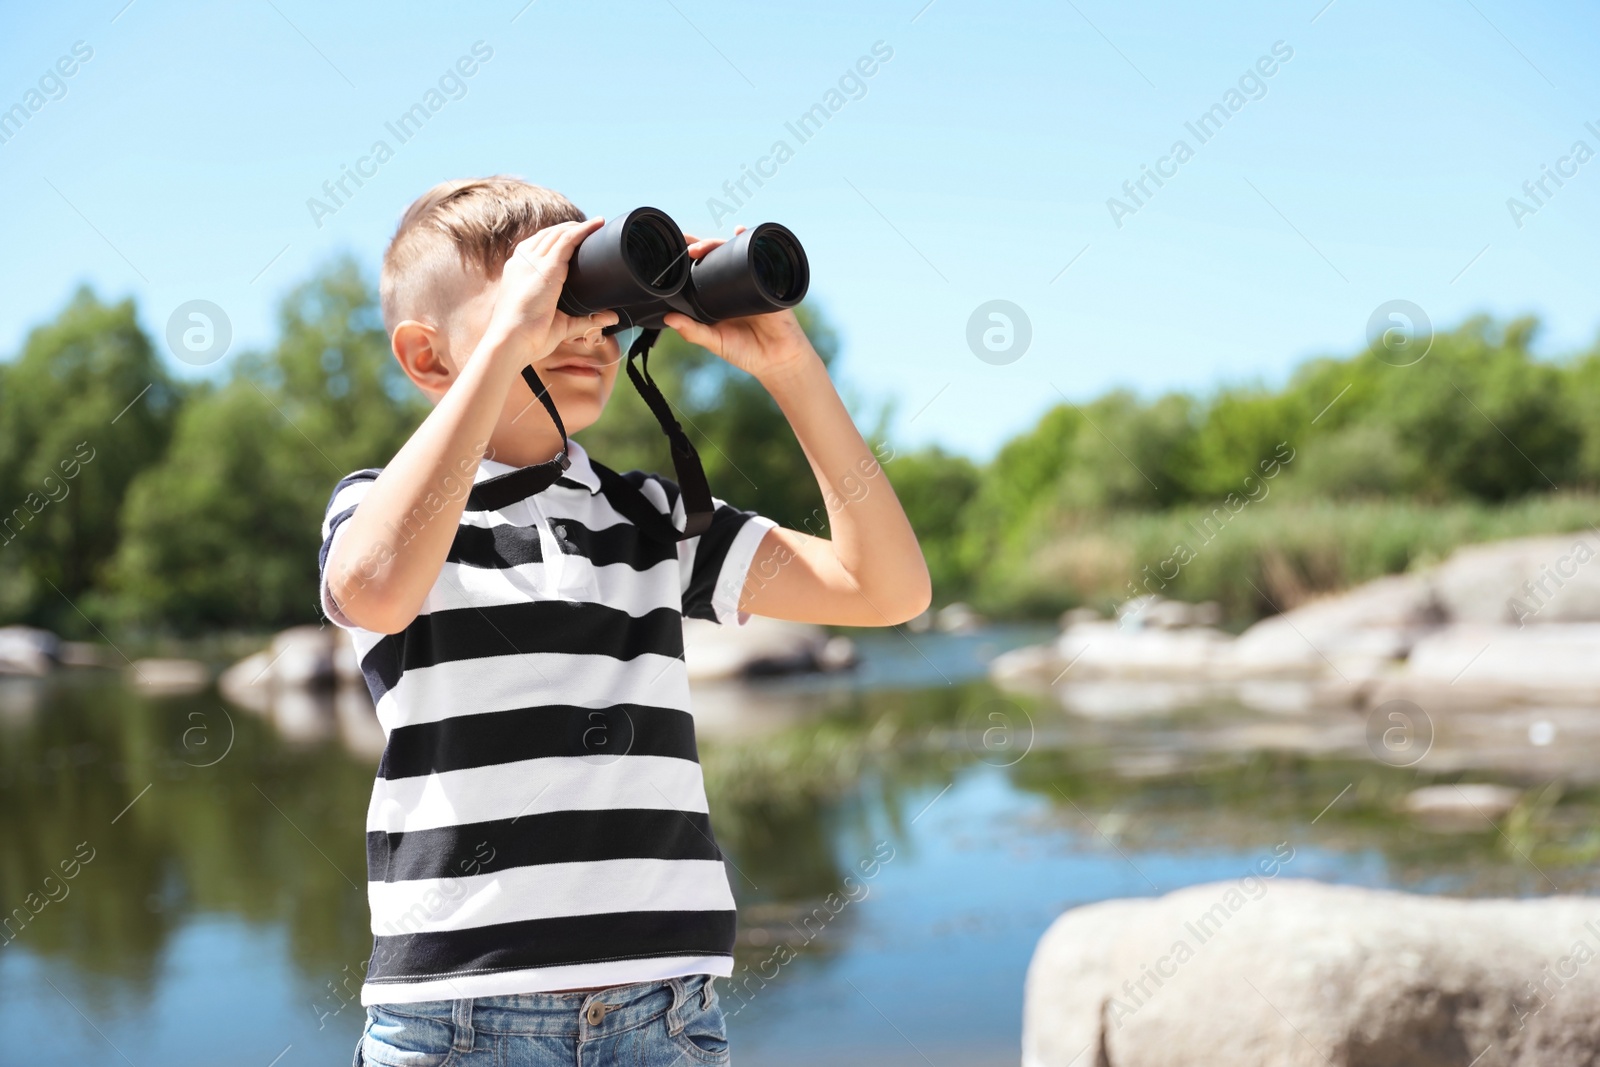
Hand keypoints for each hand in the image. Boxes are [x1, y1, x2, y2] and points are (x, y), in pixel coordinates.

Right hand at [486, 218, 618, 362]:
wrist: (510, 341)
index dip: (556, 239)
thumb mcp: (560, 324)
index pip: (537, 246)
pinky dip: (583, 230)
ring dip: (578, 227)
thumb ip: (586, 320)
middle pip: (548, 235)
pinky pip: (567, 240)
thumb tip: (611, 318)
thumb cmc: (528, 338)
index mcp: (518, 272)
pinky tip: (595, 225)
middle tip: (590, 229)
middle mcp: (523, 262)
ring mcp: (533, 262)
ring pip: (558, 234)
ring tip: (596, 224)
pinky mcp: (547, 266)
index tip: (574, 238)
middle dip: (569, 229)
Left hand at [663, 227, 815, 380]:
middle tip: (690, 249)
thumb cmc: (746, 352)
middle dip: (702, 247)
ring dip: (719, 243)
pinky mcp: (767, 281)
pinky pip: (758, 257)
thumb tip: (668, 319)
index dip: (689, 261)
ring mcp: (750, 281)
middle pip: (715, 257)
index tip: (674, 255)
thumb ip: (693, 332)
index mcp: (717, 297)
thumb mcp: (715, 342)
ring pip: (734, 253)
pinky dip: (750, 242)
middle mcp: (732, 285)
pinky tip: (739, 232)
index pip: (700, 272)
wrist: (778, 359)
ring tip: (706, 245)